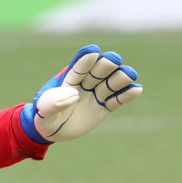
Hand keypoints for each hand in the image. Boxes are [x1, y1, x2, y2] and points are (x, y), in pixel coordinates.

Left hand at [19, 43, 141, 145]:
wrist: (51, 131)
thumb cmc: (44, 116)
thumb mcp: (44, 111)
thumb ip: (54, 102)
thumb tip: (74, 95)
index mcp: (68, 80)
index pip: (79, 67)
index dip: (85, 59)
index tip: (93, 51)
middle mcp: (85, 84)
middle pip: (99, 71)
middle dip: (106, 65)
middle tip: (113, 60)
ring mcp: (96, 95)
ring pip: (111, 83)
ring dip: (121, 78)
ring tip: (129, 74)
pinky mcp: (104, 107)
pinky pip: (117, 100)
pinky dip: (127, 95)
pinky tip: (137, 89)